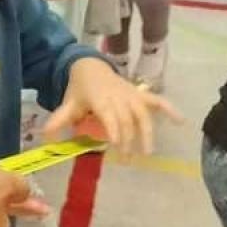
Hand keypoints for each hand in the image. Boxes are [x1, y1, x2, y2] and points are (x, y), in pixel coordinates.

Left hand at [44, 57, 180, 156]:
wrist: (90, 66)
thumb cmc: (80, 89)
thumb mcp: (68, 103)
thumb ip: (60, 120)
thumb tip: (45, 137)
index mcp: (101, 99)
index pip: (111, 117)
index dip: (115, 132)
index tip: (118, 149)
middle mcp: (119, 97)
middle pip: (128, 120)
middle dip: (129, 140)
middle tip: (127, 161)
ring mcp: (132, 95)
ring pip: (143, 114)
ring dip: (147, 132)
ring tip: (148, 152)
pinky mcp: (140, 94)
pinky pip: (157, 100)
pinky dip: (170, 109)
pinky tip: (181, 121)